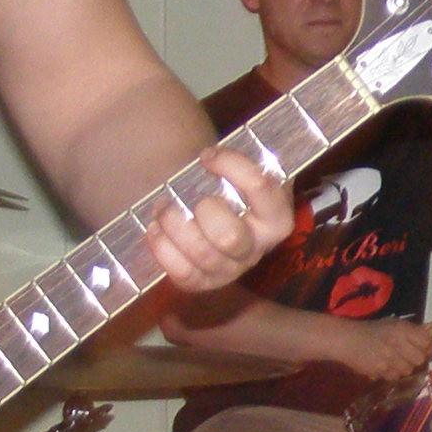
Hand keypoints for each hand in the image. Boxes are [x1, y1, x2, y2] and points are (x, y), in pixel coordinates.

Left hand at [141, 148, 291, 290]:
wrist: (210, 212)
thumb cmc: (225, 186)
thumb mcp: (239, 170)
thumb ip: (237, 159)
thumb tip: (212, 149)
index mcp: (276, 217)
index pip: (261, 188)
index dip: (231, 166)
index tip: (206, 155)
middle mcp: (258, 248)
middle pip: (230, 237)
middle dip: (202, 210)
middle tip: (187, 195)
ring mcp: (231, 269)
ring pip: (201, 254)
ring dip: (174, 225)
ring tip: (162, 206)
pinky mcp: (204, 282)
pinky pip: (182, 273)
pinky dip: (163, 248)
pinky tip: (155, 229)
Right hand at [328, 319, 431, 385]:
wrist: (347, 340)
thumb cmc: (372, 330)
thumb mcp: (394, 324)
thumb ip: (415, 329)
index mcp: (401, 329)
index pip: (427, 342)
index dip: (430, 348)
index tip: (427, 349)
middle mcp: (396, 343)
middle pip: (420, 359)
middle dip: (417, 359)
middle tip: (409, 356)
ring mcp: (388, 359)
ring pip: (408, 371)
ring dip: (404, 368)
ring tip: (393, 360)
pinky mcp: (379, 371)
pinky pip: (394, 377)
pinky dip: (392, 374)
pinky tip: (384, 365)